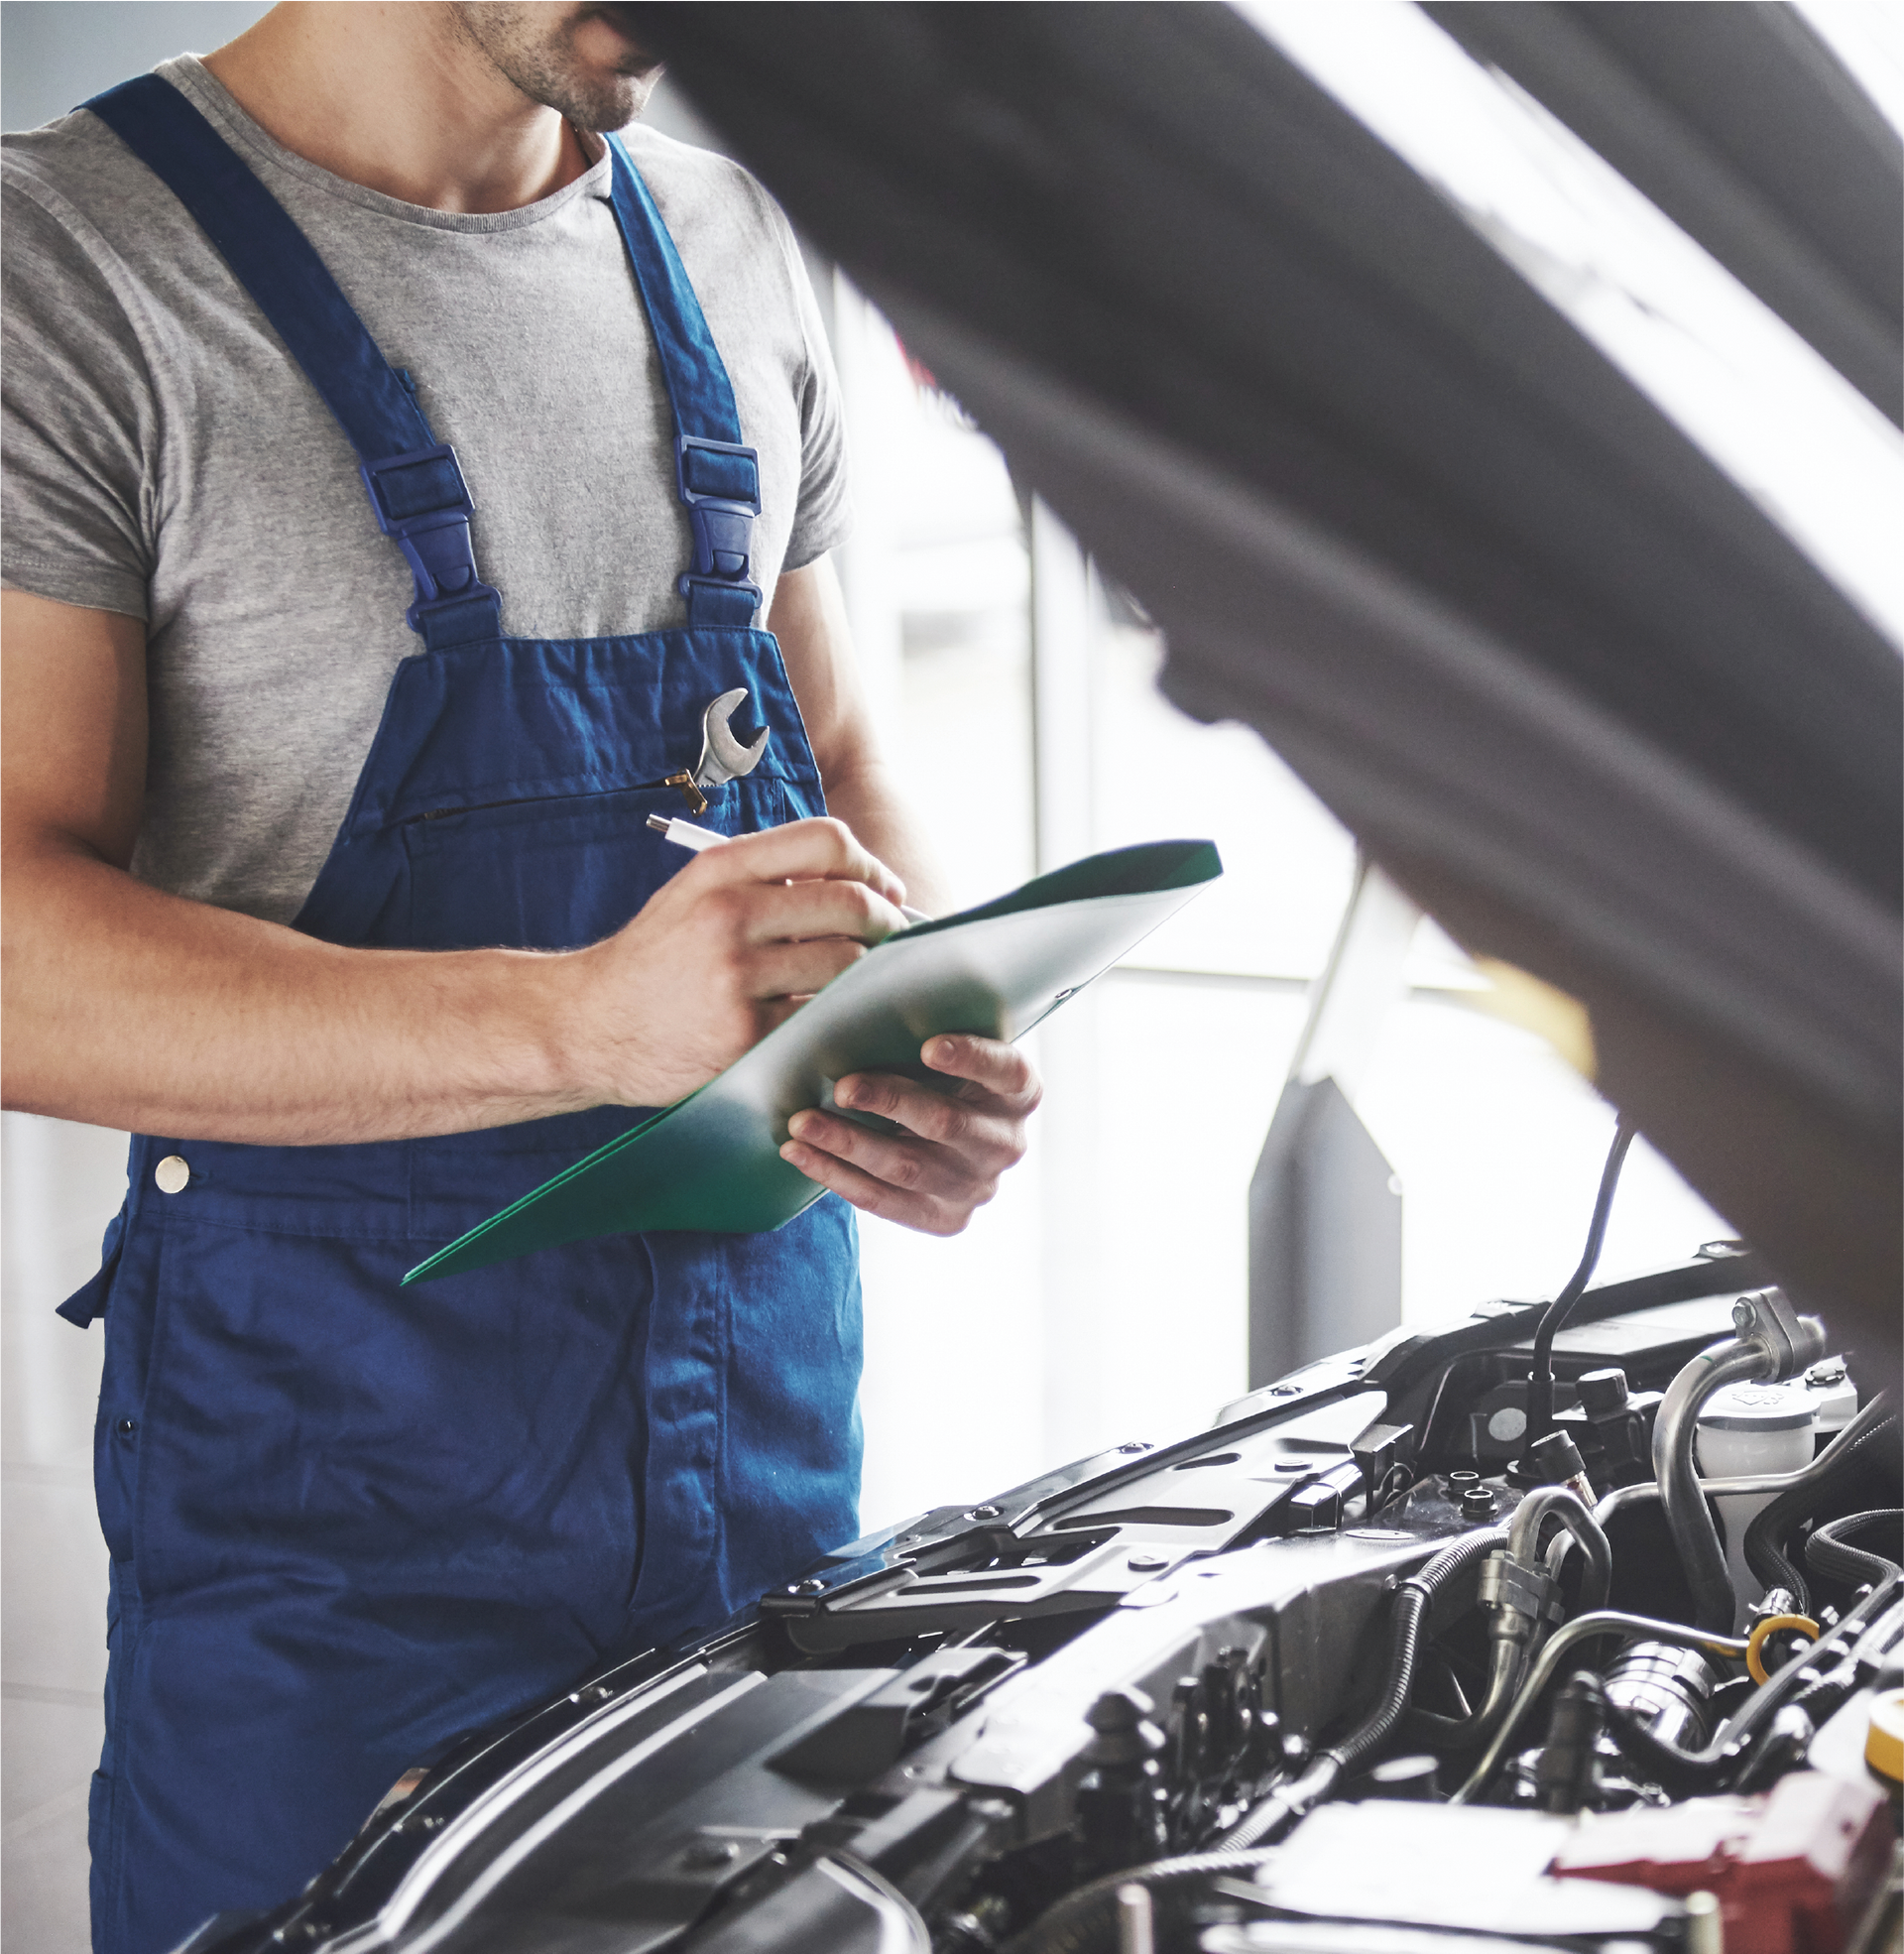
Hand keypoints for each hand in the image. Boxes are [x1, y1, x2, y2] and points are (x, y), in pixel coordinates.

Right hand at [566, 817, 908, 1106]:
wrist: (590, 1025)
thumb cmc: (655, 960)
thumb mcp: (694, 894)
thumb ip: (764, 878)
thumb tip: (859, 881)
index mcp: (721, 870)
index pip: (826, 840)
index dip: (871, 865)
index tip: (885, 890)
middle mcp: (729, 914)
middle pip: (850, 903)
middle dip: (888, 922)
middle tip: (893, 940)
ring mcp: (737, 977)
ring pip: (847, 964)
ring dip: (870, 973)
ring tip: (866, 980)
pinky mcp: (743, 1034)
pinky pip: (822, 1016)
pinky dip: (841, 1016)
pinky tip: (838, 1018)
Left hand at [780, 1035, 1041, 1234]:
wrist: (942, 1136)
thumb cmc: (935, 1074)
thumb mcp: (945, 1049)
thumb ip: (921, 1032)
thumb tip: (859, 1007)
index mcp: (1020, 1091)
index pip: (1006, 1071)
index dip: (971, 1058)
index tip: (928, 1046)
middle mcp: (1007, 1143)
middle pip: (946, 1123)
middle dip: (888, 1102)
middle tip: (840, 1087)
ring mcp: (978, 1187)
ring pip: (907, 1167)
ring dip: (848, 1144)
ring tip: (802, 1124)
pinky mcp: (947, 1219)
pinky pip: (885, 1202)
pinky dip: (838, 1176)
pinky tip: (801, 1155)